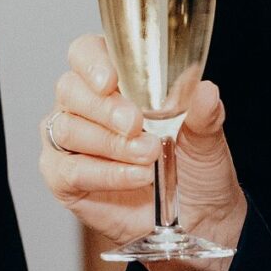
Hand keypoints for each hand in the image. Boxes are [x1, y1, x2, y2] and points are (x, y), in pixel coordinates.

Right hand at [40, 34, 244, 270]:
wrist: (196, 216)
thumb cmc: (194, 166)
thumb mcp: (207, 137)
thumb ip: (203, 113)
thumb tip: (205, 91)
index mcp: (113, 78)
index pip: (86, 54)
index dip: (92, 63)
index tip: (111, 81)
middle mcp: (84, 104)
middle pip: (70, 90)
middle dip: (104, 108)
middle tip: (137, 125)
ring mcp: (69, 140)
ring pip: (68, 129)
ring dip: (111, 144)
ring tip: (149, 156)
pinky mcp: (64, 177)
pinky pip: (71, 170)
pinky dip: (105, 174)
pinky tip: (135, 177)